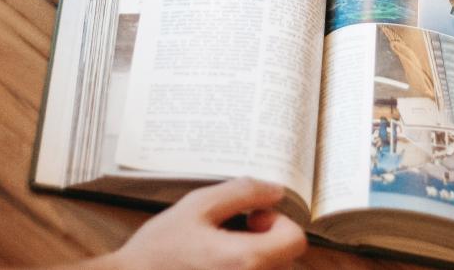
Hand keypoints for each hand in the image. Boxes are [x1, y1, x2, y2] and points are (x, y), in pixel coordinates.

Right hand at [110, 178, 306, 269]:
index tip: (251, 220)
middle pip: (285, 259)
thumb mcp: (196, 207)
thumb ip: (241, 192)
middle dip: (266, 241)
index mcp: (246, 261)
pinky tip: (216, 269)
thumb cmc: (158, 251)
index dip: (278, 223)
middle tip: (230, 234)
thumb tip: (275, 191)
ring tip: (217, 255)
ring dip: (255, 260)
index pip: (295, 240)